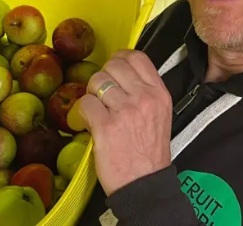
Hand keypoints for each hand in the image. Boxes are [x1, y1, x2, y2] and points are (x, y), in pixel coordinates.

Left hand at [79, 50, 172, 195]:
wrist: (144, 184)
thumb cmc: (150, 154)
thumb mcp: (160, 116)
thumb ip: (145, 93)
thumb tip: (122, 75)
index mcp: (159, 94)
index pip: (137, 58)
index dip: (120, 57)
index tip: (113, 66)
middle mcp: (143, 98)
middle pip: (113, 66)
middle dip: (103, 77)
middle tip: (102, 94)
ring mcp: (124, 111)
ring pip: (96, 82)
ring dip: (92, 94)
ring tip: (97, 110)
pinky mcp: (105, 126)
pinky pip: (85, 103)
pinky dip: (82, 112)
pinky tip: (89, 122)